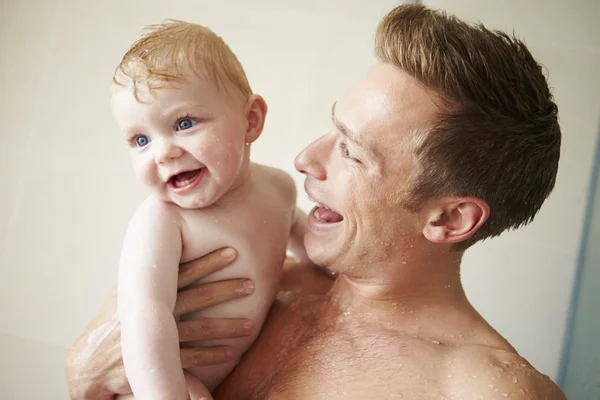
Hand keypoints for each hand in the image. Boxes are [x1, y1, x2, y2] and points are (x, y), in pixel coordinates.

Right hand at [66, 248, 253, 399]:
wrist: (89, 363)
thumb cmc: (110, 324)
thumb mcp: (123, 294)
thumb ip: (146, 278)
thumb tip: (167, 253)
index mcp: (148, 291)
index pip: (182, 272)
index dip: (207, 261)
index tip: (232, 251)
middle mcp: (155, 312)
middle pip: (198, 297)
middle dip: (226, 289)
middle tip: (251, 283)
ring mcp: (158, 337)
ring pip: (201, 329)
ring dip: (227, 327)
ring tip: (250, 323)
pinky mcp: (160, 361)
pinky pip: (193, 359)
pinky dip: (213, 354)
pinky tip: (232, 351)